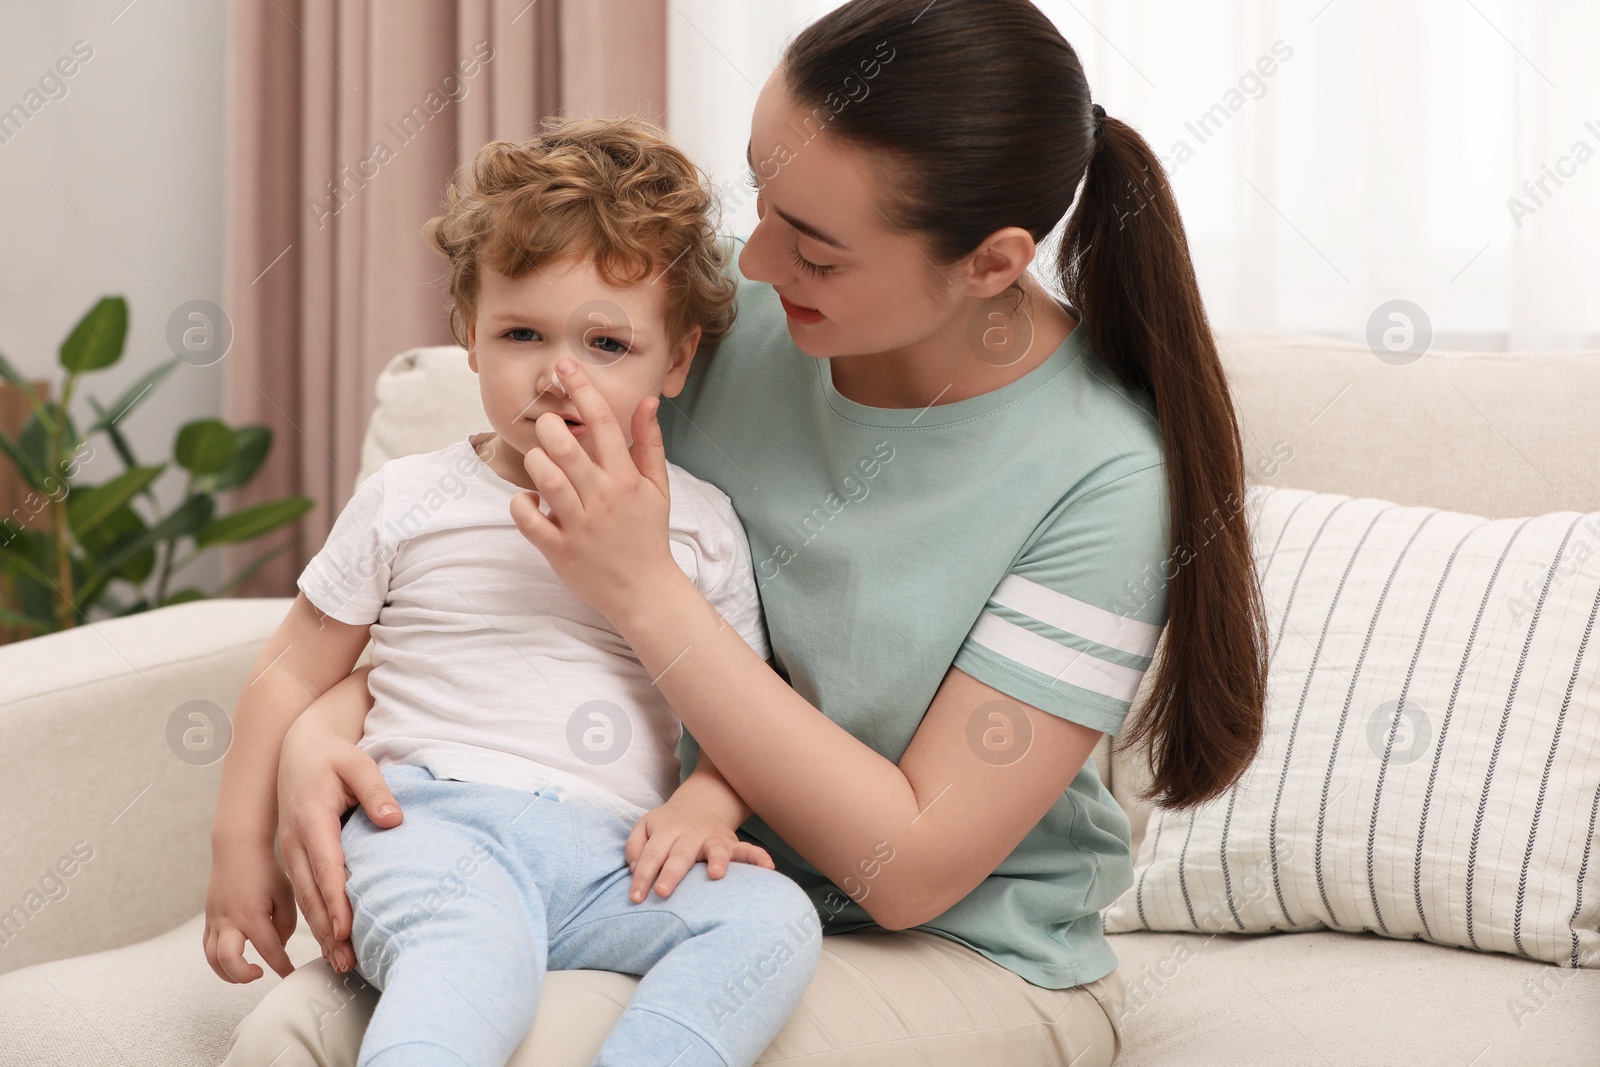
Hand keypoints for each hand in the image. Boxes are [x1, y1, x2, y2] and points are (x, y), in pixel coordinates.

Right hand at [203, 841, 297, 982]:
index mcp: (252, 915)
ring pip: (212, 959)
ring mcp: (215, 921)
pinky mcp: (209, 919)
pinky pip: (208, 947)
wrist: (238, 850)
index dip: (282, 967)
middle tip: (260, 973)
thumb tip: (278, 947)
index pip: (270, 950)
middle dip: (244, 975)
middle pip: (228, 961)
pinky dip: (219, 960)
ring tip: (247, 972)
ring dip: (228, 973)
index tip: (290, 975)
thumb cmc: (265, 870)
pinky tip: (234, 959)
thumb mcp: (285, 895)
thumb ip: (285, 925)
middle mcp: (230, 921)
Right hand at [276, 712, 401, 974]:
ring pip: (304, 897)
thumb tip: (393, 820)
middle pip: (311, 892)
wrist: (298, 748)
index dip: (335, 900)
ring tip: (341, 961)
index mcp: (311, 818)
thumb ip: (376, 791)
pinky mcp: (294, 855)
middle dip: (327, 930)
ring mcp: (291, 849)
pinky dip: (315, 917)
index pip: (326, 866)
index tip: (346, 929)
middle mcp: (296, 840)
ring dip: (320, 931)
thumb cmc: (333, 756)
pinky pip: (304, 891)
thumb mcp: (358, 764)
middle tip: (346, 961)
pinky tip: (330, 938)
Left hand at [509, 358, 682, 624]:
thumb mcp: (657, 487)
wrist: (644, 591)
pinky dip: (522, 503)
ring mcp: (579, 525)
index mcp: (626, 478)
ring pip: (544, 478)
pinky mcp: (558, 550)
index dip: (582, 388)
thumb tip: (648, 401)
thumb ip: (649, 443)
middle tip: (548, 427)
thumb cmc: (648, 534)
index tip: (564, 366)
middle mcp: (602, 498)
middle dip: (549, 426)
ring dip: (535, 462)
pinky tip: (532, 500)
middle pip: (565, 445)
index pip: (602, 422)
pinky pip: (527, 518)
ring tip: (541, 463)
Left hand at [625, 798, 774, 902]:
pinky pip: (747, 850)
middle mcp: (689, 834)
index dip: (642, 876)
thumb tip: (634, 869)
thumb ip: (634, 846)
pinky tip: (768, 867)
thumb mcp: (645, 826)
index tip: (636, 897)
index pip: (651, 855)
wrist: (702, 802)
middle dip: (672, 873)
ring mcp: (712, 838)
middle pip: (679, 855)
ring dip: (717, 861)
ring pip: (715, 849)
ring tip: (716, 875)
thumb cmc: (668, 824)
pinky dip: (758, 857)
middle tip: (663, 892)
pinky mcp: (731, 843)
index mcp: (665, 830)